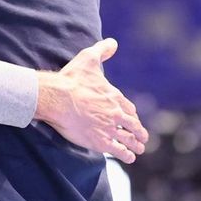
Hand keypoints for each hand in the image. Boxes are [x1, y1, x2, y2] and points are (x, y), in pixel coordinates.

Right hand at [35, 38, 148, 162]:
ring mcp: (109, 127)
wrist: (58, 97)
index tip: (132, 119)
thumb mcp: (89, 59)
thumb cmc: (71, 79)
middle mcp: (115, 112)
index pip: (128, 108)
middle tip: (143, 138)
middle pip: (132, 125)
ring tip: (139, 149)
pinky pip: (118, 150)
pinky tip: (129, 157)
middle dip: (139, 132)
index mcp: (114, 96)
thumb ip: (102, 50)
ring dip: (136, 145)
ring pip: (128, 139)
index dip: (131, 115)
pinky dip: (126, 154)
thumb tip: (113, 42)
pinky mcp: (100, 140)